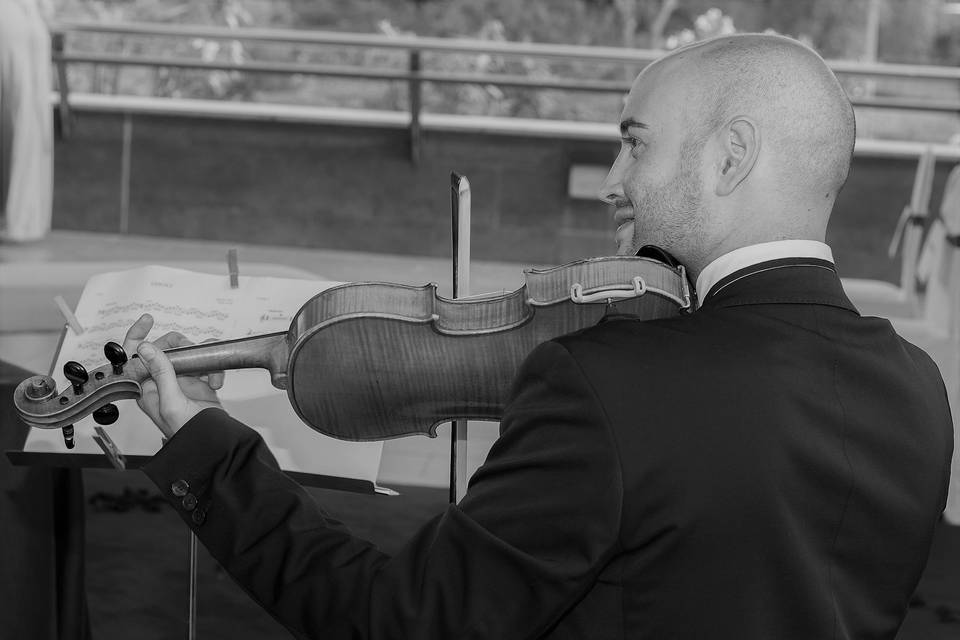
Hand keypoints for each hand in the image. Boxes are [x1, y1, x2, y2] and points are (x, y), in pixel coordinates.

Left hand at [123, 314, 223, 438]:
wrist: (213, 443)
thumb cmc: (187, 432)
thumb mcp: (171, 402)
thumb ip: (161, 373)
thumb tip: (146, 348)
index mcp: (145, 387)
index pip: (133, 354)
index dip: (138, 334)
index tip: (149, 319)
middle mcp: (160, 381)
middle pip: (164, 348)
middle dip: (180, 346)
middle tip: (192, 350)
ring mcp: (180, 381)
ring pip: (187, 354)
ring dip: (201, 359)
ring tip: (210, 372)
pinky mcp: (199, 382)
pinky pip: (204, 363)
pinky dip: (213, 368)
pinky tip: (217, 381)